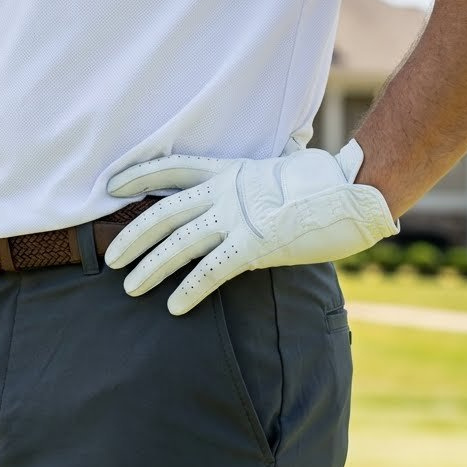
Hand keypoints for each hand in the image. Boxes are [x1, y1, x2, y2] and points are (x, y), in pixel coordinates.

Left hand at [104, 138, 398, 314]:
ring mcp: (238, 218)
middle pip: (163, 213)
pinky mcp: (255, 245)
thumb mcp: (282, 165)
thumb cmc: (325, 180)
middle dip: (133, 237)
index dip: (138, 175)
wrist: (355, 188)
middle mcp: (225, 192)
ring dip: (150, 268)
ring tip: (130, 288)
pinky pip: (211, 271)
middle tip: (112, 260)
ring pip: (179, 244)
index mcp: (229, 170)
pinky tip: (173, 306)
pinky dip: (189, 290)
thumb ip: (262, 173)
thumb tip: (277, 160)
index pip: (172, 167)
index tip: (111, 187)